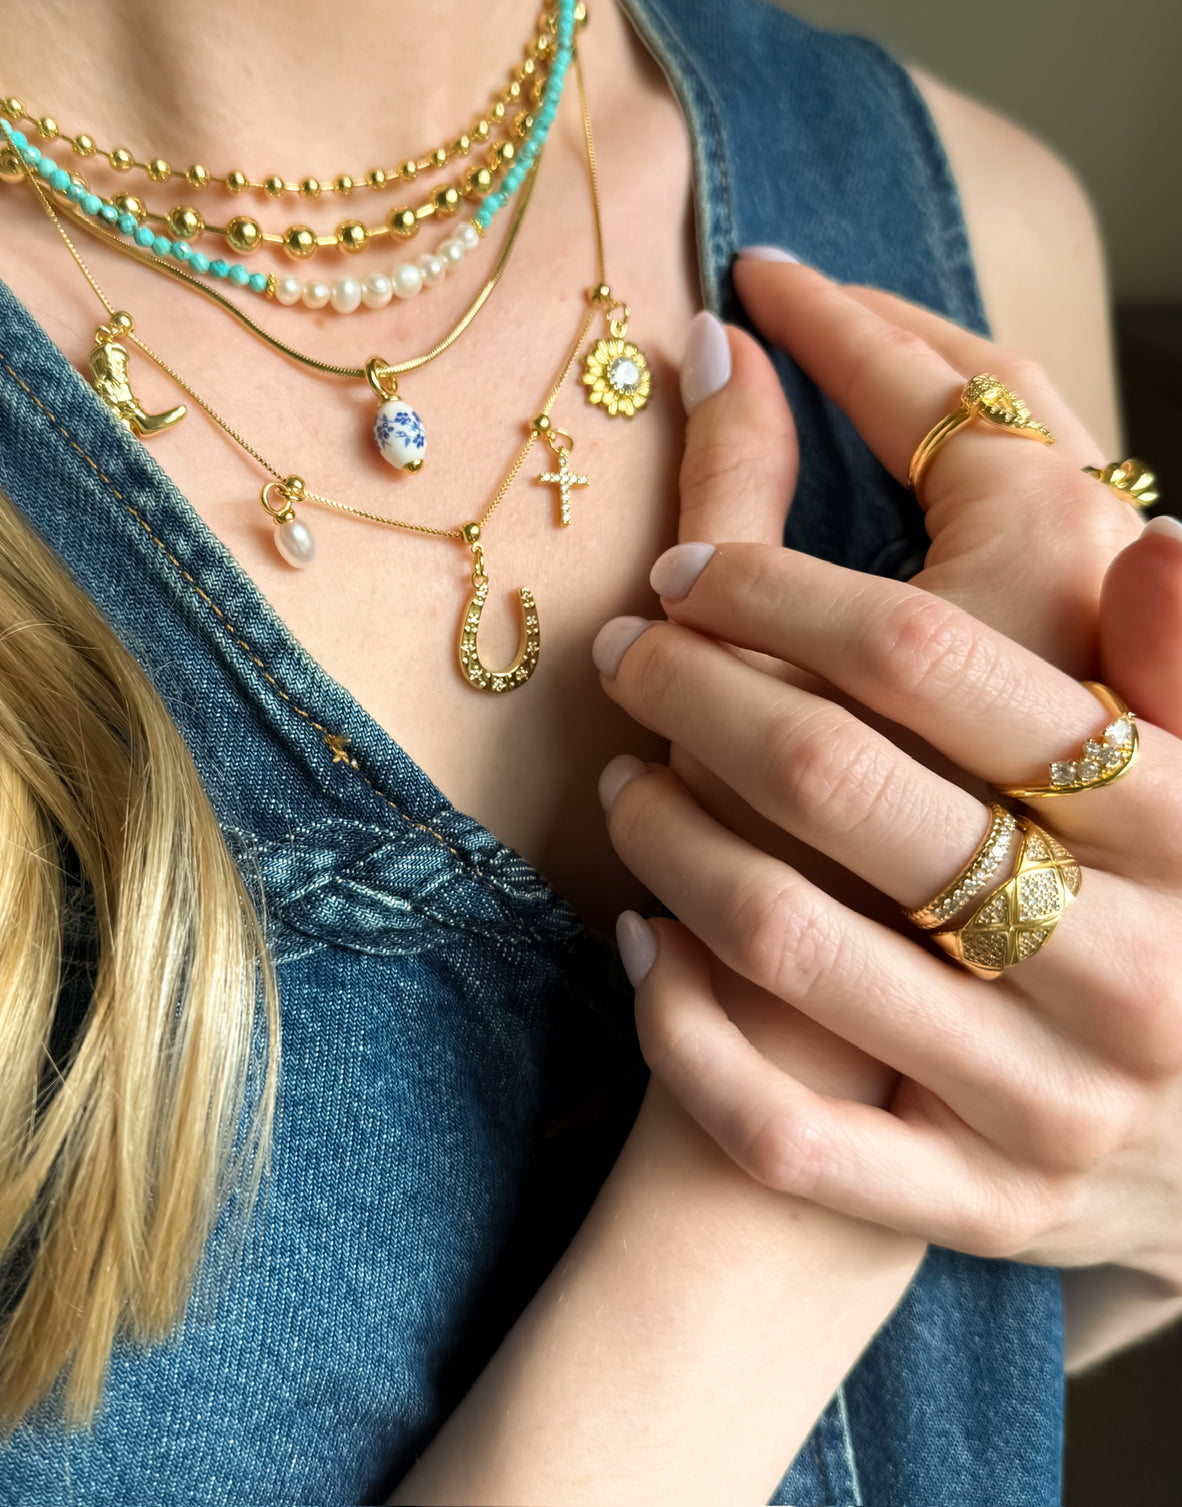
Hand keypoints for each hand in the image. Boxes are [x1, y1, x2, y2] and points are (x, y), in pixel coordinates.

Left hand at [593, 263, 1181, 1296]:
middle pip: (827, 781)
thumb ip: (1177, 664)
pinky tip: (641, 942)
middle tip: (622, 652)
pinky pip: (781, 1133)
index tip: (686, 568)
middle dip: (688, 690)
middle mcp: (1121, 968)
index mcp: (1177, 823)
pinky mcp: (983, 1207)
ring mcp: (1047, 1102)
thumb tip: (1159, 540)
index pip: (922, 660)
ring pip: (781, 939)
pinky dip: (681, 1027)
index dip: (775, 593)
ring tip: (620, 777)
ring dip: (663, 836)